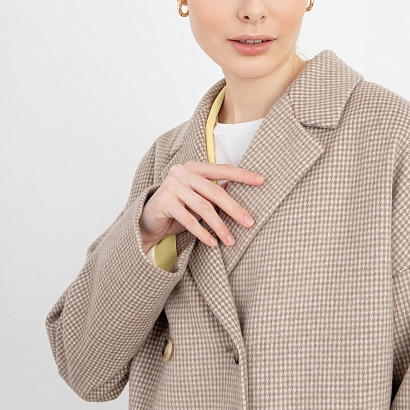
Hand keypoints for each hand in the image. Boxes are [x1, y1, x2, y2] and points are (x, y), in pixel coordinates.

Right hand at [139, 161, 264, 251]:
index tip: (262, 181)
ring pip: (203, 207)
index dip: (243, 175)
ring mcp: (171, 185)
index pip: (222, 169)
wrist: (147, 220)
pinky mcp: (164, 202)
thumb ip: (215, 192)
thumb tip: (241, 191)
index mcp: (194, 167)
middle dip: (234, 208)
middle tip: (249, 222)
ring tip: (231, 240)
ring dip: (220, 226)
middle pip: (215, 191)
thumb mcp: (199, 198)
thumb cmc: (179, 208)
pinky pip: (189, 220)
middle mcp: (181, 172)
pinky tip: (213, 243)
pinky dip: (203, 233)